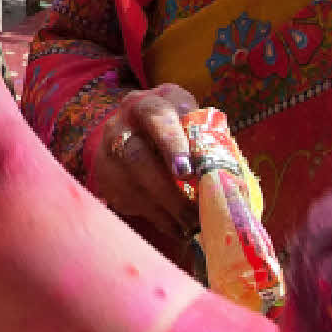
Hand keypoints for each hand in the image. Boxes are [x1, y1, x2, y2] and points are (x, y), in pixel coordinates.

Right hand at [86, 83, 199, 234]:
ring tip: (191, 225)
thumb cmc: (176, 126)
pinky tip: (177, 227)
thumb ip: (203, 135)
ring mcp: (108, 153)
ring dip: (165, 210)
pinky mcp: (105, 178)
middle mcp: (121, 125)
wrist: (136, 130)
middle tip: (192, 212)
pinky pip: (128, 202)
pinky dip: (157, 218)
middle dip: (166, 188)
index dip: (171, 144)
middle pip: (137, 157)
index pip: (157, 118)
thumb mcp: (188, 119)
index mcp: (148, 104)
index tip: (187, 171)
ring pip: (131, 185)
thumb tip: (225, 172)